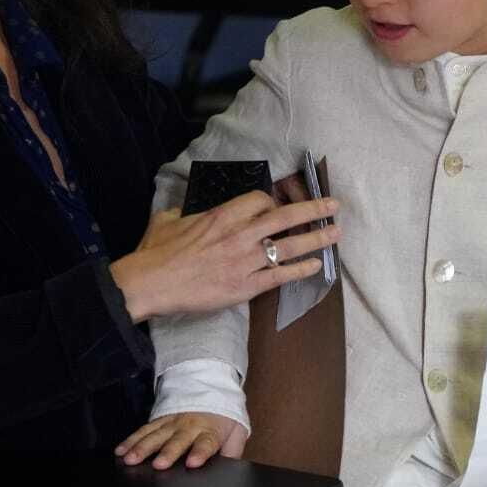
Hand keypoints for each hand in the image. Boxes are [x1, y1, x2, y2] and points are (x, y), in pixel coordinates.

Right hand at [109, 191, 339, 322]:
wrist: (151, 283)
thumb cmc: (156, 252)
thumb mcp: (167, 220)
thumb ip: (183, 214)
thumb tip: (183, 214)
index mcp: (221, 215)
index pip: (259, 199)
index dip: (273, 200)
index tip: (278, 204)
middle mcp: (238, 235)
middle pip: (284, 217)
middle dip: (312, 209)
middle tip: (333, 205)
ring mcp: (244, 262)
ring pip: (288, 246)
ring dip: (316, 239)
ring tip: (336, 233)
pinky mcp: (244, 287)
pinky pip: (279, 276)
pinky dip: (300, 270)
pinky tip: (316, 267)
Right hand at [116, 412, 246, 468]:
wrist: (211, 385)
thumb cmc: (224, 415)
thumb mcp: (237, 430)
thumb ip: (234, 450)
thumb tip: (230, 467)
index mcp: (210, 431)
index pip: (206, 443)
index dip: (200, 452)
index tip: (193, 462)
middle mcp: (189, 426)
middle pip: (177, 440)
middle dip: (167, 452)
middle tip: (159, 464)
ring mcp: (173, 422)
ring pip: (155, 435)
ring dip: (142, 447)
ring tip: (130, 458)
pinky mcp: (160, 419)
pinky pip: (143, 430)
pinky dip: (131, 439)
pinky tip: (121, 450)